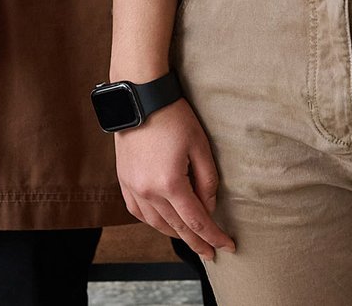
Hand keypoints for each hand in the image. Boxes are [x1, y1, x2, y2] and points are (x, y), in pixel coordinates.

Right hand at [115, 98, 233, 261]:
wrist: (140, 98)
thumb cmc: (173, 117)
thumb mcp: (200, 145)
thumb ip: (207, 180)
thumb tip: (209, 207)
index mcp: (170, 183)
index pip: (198, 221)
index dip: (214, 237)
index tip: (228, 247)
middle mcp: (149, 192)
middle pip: (177, 227)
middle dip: (197, 243)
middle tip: (211, 254)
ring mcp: (133, 188)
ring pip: (156, 224)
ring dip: (175, 234)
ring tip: (191, 240)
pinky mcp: (124, 181)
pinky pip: (139, 212)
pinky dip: (153, 222)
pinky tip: (164, 223)